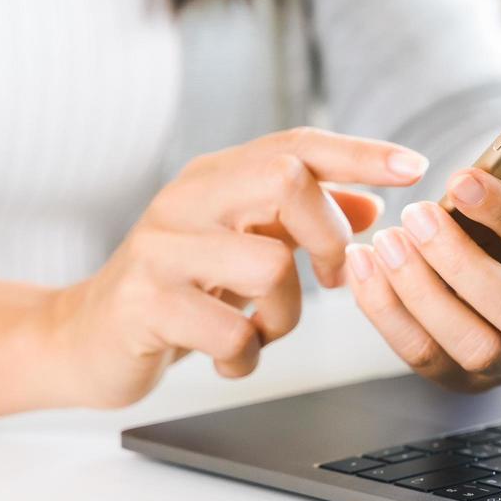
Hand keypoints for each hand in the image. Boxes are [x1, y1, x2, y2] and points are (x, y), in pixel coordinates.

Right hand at [44, 128, 427, 407]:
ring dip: (285, 314)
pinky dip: (247, 356)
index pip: (299, 144)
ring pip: (268, 264)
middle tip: (331, 277)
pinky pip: (231, 330)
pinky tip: (229, 357)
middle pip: (285, 180)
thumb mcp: (245, 243)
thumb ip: (304, 219)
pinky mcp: (143, 304)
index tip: (416, 168)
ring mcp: (161, 248)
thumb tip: (372, 203)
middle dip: (327, 236)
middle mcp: (187, 199)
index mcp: (218, 176)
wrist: (83, 338)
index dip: (361, 154)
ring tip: (262, 330)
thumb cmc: (179, 287)